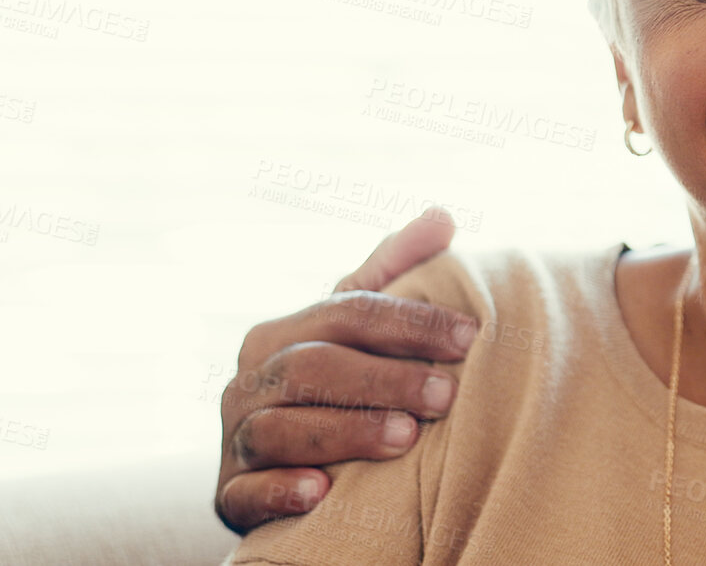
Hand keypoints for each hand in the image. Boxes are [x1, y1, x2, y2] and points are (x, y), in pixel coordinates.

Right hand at [214, 208, 476, 533]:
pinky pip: (245, 493)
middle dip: (384, 379)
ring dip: (346, 432)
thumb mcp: (358, 331)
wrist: (286, 472)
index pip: (346, 312)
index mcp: (280, 334)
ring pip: (280, 428)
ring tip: (408, 437)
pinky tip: (322, 491)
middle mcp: (247, 382)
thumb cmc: (338, 389)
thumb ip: (394, 274)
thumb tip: (442, 216)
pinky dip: (280, 489)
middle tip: (448, 395)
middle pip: (312, 367)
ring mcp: (234, 440)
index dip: (409, 321)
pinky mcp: (229, 496)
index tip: (469, 337)